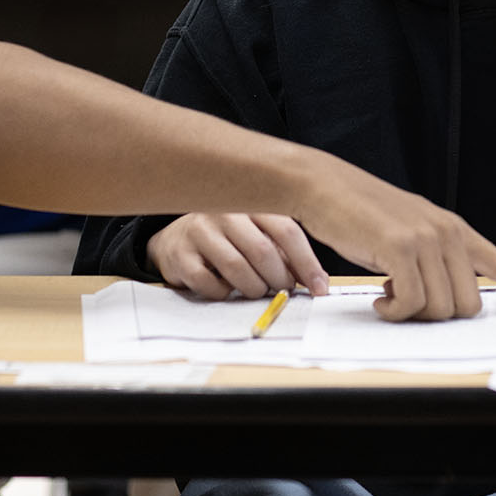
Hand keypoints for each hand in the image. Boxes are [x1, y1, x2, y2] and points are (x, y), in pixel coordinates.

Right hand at [148, 212, 329, 300]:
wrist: (175, 240)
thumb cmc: (228, 239)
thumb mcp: (258, 235)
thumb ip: (285, 253)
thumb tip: (316, 282)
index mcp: (251, 202)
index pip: (287, 230)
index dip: (307, 263)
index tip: (319, 288)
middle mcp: (225, 211)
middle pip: (263, 251)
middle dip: (279, 279)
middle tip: (282, 290)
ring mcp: (200, 230)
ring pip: (237, 268)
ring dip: (254, 288)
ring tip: (256, 289)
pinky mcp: (180, 254)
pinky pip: (209, 283)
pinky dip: (223, 293)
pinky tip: (225, 288)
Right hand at [293, 166, 495, 320]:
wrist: (326, 187)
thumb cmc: (363, 215)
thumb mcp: (410, 232)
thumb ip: (436, 258)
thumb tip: (447, 300)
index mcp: (454, 229)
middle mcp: (447, 233)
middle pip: (468, 304)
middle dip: (439, 316)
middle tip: (407, 304)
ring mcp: (425, 239)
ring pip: (441, 308)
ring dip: (411, 315)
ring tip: (389, 295)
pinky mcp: (399, 248)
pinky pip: (410, 304)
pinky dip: (393, 312)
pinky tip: (380, 300)